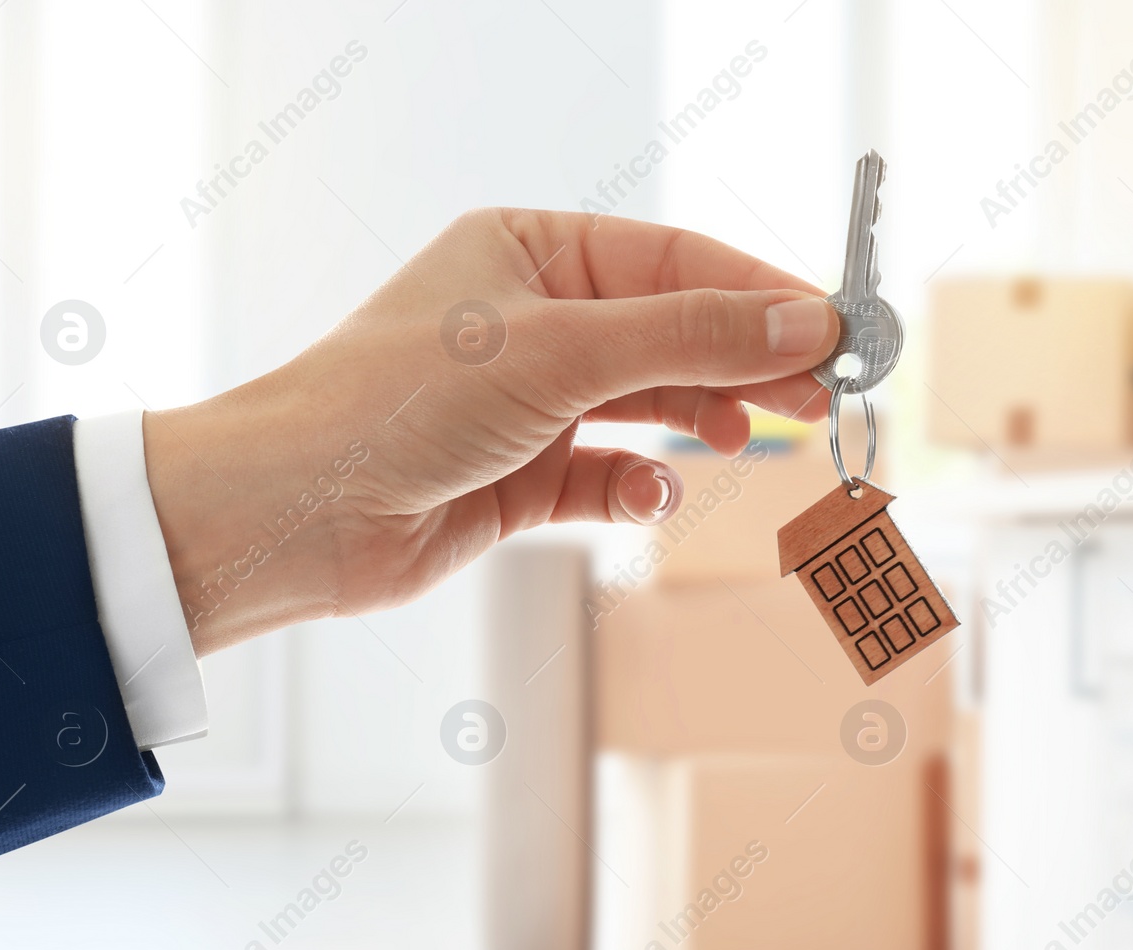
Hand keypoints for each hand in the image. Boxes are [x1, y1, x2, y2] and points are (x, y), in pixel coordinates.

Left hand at [143, 208, 838, 654]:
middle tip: (818, 392)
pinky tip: (652, 498)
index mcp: (532, 252)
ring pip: (647, 404)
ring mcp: (528, 401)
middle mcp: (532, 320)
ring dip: (700, 421)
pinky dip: (638, 488)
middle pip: (672, 332)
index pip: (675, 261)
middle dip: (744, 361)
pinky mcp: (521, 476)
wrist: (297, 513)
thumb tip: (803, 320)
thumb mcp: (560, 351)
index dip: (760, 292)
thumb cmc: (399, 400)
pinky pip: (608, 477)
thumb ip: (688, 338)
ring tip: (752, 439)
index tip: (835, 327)